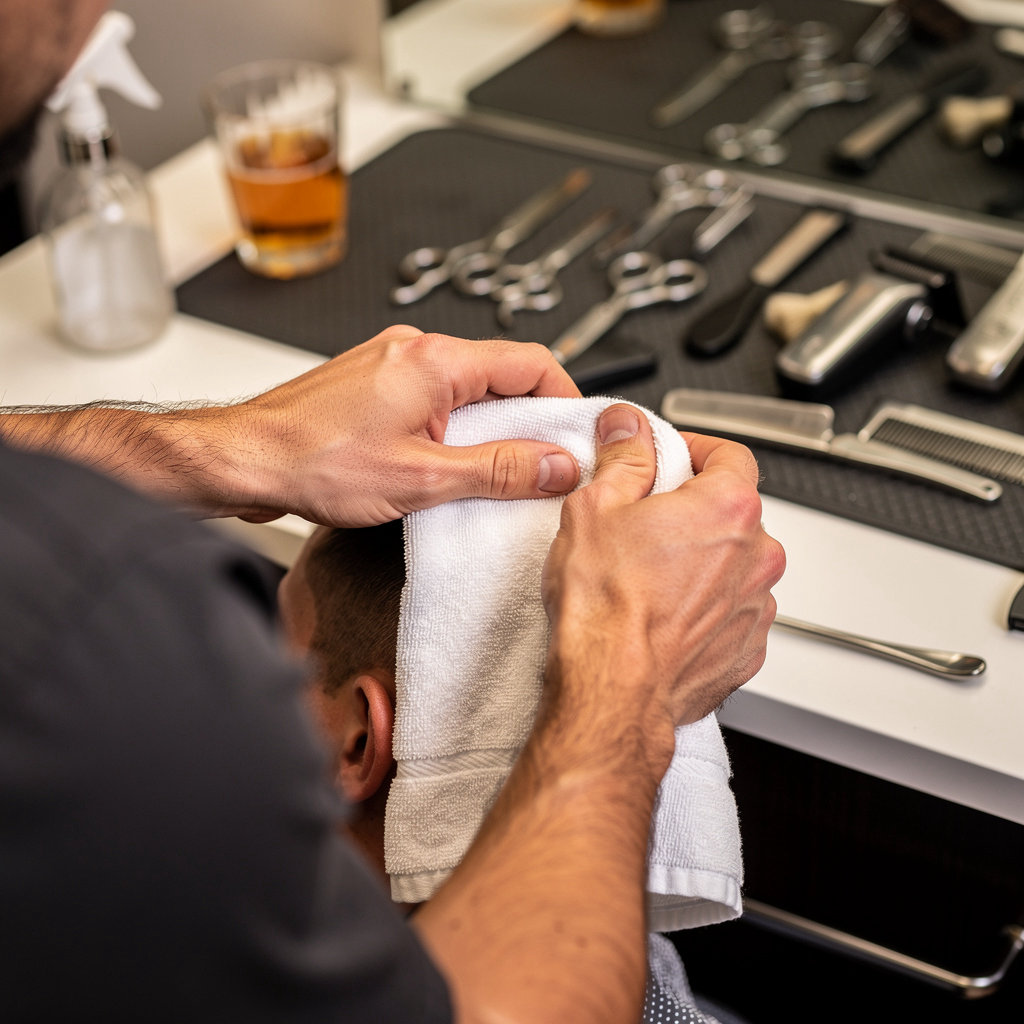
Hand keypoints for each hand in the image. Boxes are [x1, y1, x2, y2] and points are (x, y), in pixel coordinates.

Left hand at [228, 325, 582, 525]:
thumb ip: (499, 471)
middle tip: (540, 467)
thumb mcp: (423, 478)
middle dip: (528, 420)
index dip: (565, 399)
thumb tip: (556, 466)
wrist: (243, 459)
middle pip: (501, 374)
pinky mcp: (374, 383)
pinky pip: (434, 397)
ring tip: (489, 474)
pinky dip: (453, 428)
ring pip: (467, 388)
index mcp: (436, 360)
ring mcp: (392, 363)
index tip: (575, 437)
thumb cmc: (312, 461)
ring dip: (489, 428)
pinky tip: (446, 466)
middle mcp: (415, 349)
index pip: (532, 361)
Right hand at [542, 404, 784, 733]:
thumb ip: (623, 458)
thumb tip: (629, 428)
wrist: (612, 691)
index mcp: (728, 508)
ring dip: (703, 563)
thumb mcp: (595, 508)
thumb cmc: (605, 608)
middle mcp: (757, 556)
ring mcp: (757, 607)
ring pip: (735, 566)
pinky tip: (663, 614)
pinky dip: (705, 608)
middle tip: (645, 520)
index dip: (696, 450)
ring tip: (650, 576)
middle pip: (734, 511)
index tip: (670, 458)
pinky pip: (732, 613)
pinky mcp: (747, 649)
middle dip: (694, 509)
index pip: (731, 454)